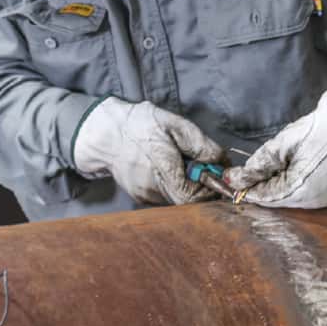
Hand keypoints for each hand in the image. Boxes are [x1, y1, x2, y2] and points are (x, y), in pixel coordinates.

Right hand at [71, 98, 225, 204]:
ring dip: (187, 184)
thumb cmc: (139, 124)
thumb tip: (222, 162)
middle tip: (200, 164)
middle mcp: (152, 189)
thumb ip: (200, 144)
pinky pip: (166, 196)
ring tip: (180, 162)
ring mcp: (144, 196)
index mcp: (162, 169)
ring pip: (177, 199)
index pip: (195, 196)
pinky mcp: (140, 197)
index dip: (210, 187)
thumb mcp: (174, 124)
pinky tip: (166, 167)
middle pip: (188, 201)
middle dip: (200, 185)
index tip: (216, 171)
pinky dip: (173, 184)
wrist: (104, 133)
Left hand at [225, 85, 326, 208]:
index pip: (266, 197)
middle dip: (263, 187)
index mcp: (302, 189)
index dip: (248, 189)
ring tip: (271, 167)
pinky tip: (293, 167)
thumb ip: (260, 164)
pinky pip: (309, 193)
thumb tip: (236, 179)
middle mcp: (316, 200)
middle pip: (280, 200)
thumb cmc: (321, 127)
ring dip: (280, 185)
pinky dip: (296, 183)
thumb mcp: (284, 142)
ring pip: (294, 197)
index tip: (231, 181)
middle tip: (247, 173)